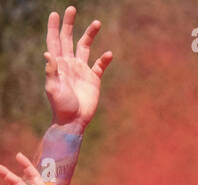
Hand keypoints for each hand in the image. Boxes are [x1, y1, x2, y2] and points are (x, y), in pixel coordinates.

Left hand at [44, 7, 112, 132]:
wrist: (74, 120)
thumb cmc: (61, 106)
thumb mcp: (53, 89)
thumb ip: (51, 72)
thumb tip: (48, 54)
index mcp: (58, 64)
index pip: (54, 41)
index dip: (54, 27)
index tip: (55, 13)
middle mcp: (69, 63)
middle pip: (69, 38)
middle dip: (70, 24)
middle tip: (72, 9)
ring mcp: (82, 70)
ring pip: (85, 47)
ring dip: (90, 35)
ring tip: (97, 23)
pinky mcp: (93, 79)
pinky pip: (99, 65)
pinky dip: (104, 59)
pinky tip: (108, 53)